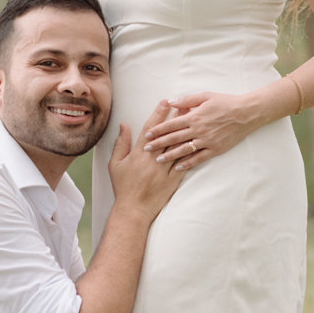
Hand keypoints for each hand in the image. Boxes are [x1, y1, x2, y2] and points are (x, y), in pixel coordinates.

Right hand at [109, 101, 184, 218]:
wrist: (134, 210)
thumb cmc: (123, 187)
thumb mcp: (115, 164)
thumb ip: (121, 143)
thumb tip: (124, 125)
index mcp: (139, 154)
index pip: (151, 129)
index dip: (158, 114)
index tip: (165, 102)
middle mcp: (153, 159)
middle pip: (168, 134)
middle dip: (176, 118)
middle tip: (185, 105)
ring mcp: (164, 170)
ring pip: (177, 147)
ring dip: (186, 132)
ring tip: (193, 120)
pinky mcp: (173, 180)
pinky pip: (184, 164)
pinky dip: (191, 153)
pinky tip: (198, 143)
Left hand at [143, 92, 256, 171]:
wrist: (246, 113)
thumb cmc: (225, 102)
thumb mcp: (205, 96)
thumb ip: (187, 100)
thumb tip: (170, 102)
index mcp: (194, 116)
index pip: (171, 124)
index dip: (158, 130)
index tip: (147, 134)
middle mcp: (198, 130)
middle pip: (174, 138)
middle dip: (158, 143)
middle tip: (146, 149)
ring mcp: (207, 141)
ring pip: (184, 150)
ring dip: (169, 155)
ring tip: (157, 160)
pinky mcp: (215, 149)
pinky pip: (199, 158)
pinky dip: (187, 163)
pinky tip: (178, 167)